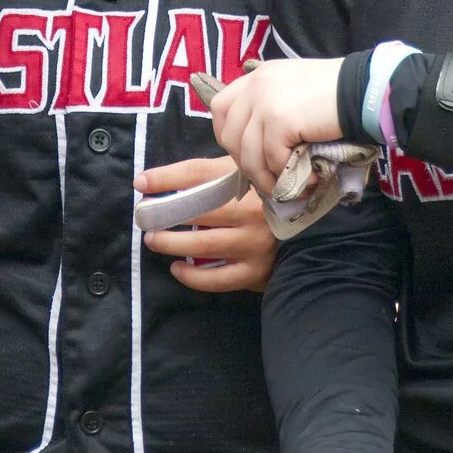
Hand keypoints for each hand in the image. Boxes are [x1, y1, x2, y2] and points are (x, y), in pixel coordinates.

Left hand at [136, 155, 275, 291]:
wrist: (311, 234)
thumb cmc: (267, 200)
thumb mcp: (247, 175)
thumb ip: (216, 174)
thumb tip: (168, 179)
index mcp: (247, 180)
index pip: (198, 174)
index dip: (166, 178)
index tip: (141, 182)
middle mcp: (251, 211)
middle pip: (197, 209)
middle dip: (164, 213)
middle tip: (144, 215)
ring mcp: (254, 243)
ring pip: (202, 245)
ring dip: (171, 243)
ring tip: (153, 240)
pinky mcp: (255, 271)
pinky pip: (216, 278)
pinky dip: (191, 275)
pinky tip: (177, 268)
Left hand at [208, 58, 344, 193]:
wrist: (363, 89)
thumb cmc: (337, 91)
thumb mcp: (295, 87)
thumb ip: (274, 103)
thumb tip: (261, 141)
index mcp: (257, 76)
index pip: (220, 107)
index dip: (228, 136)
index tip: (246, 154)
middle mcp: (255, 86)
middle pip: (229, 135)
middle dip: (245, 163)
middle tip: (270, 177)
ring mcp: (264, 102)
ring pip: (248, 155)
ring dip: (266, 179)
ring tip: (288, 189)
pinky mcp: (278, 120)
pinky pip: (272, 160)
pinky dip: (287, 176)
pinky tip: (308, 180)